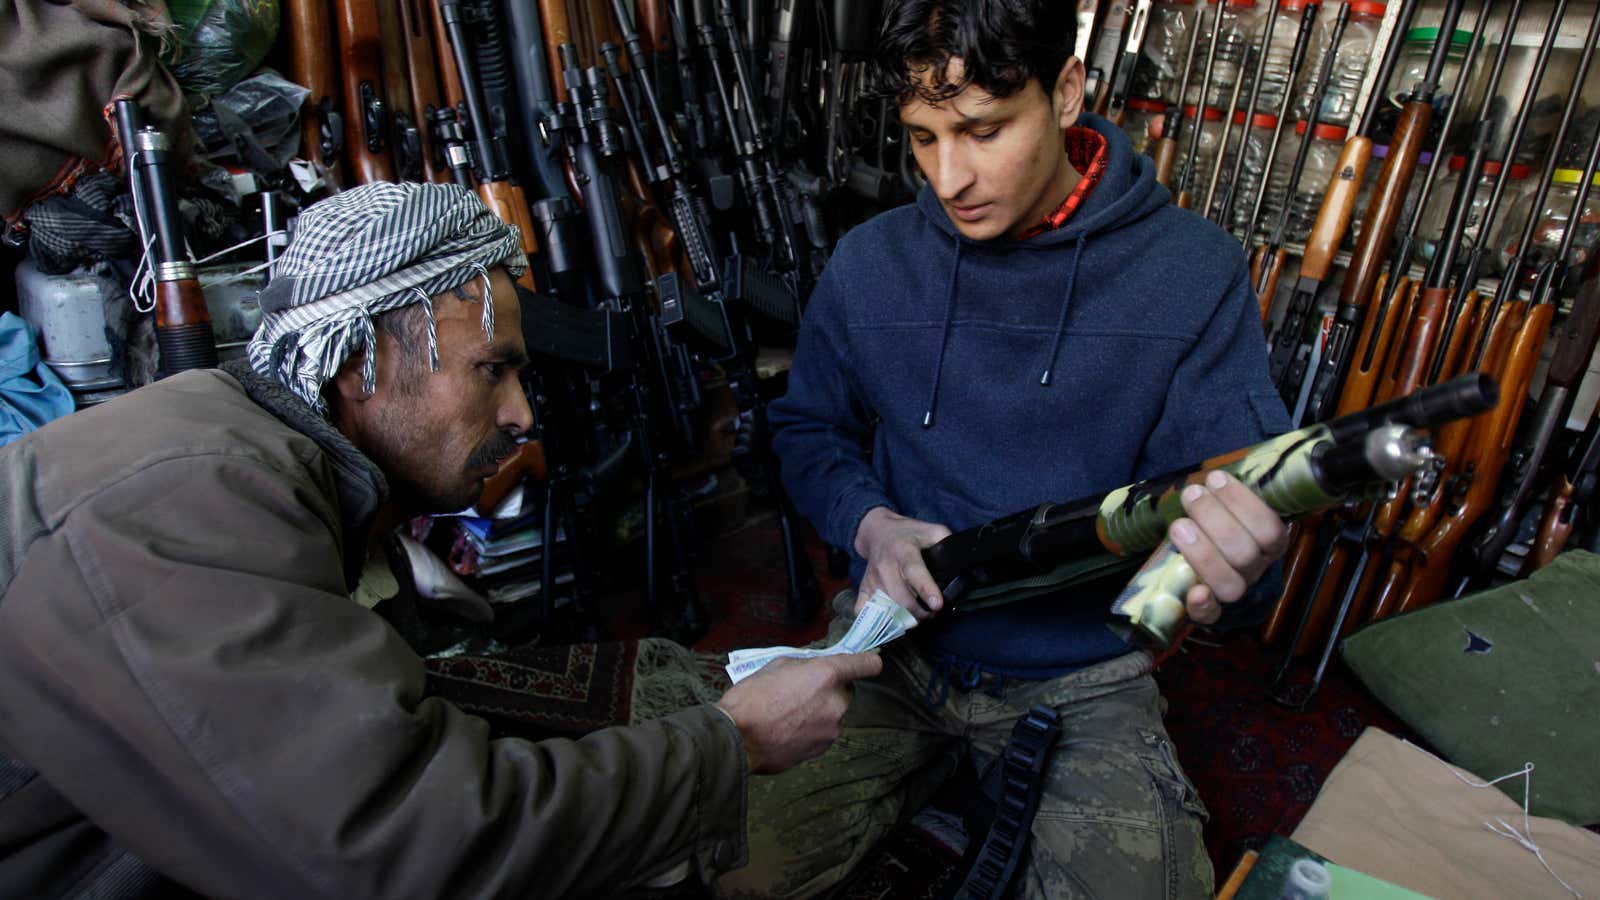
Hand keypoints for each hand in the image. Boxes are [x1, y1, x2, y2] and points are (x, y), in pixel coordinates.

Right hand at [716, 652, 882, 773]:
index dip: (866, 662)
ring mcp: (830, 729)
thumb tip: (812, 667)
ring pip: (833, 713)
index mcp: (826, 675)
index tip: (863, 663)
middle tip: (803, 689)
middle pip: (845, 691)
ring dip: (819, 710)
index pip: (867, 664)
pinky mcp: (821, 749)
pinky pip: (822, 732)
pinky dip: (811, 729)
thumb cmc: (751, 698)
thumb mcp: (775, 665)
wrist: (737, 740)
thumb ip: (803, 664)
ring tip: (788, 712)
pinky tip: (787, 728)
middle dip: (830, 689)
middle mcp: (836, 702)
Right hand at [853, 507, 951, 620]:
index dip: (927, 590)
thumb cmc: (908, 534)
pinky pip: (866, 611)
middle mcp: (885, 566)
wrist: (877, 532)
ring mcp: (872, 579)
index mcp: (903, 550)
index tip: (937, 604)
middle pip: (902, 599)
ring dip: (906, 618)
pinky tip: (893, 618)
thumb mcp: (931, 531)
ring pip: (889, 608)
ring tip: (918, 615)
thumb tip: (964, 561)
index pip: (915, 572)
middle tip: (932, 612)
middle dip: (921, 612)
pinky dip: (879, 620)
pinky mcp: (864, 588)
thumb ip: (947, 543)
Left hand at [1168, 470, 1288, 624]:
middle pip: (1244, 554)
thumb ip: (1228, 495)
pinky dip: (1203, 605)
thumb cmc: (1219, 526)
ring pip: (1230, 583)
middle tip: (1191, 494)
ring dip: (1203, 553)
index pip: (1269, 530)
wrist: (1214, 568)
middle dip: (1214, 519)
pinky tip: (1195, 592)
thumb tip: (1215, 477)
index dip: (1242, 503)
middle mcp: (1254, 570)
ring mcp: (1234, 592)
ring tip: (1179, 525)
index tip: (1216, 479)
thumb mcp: (1232, 508)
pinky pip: (1211, 616)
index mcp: (1268, 545)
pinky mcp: (1210, 611)